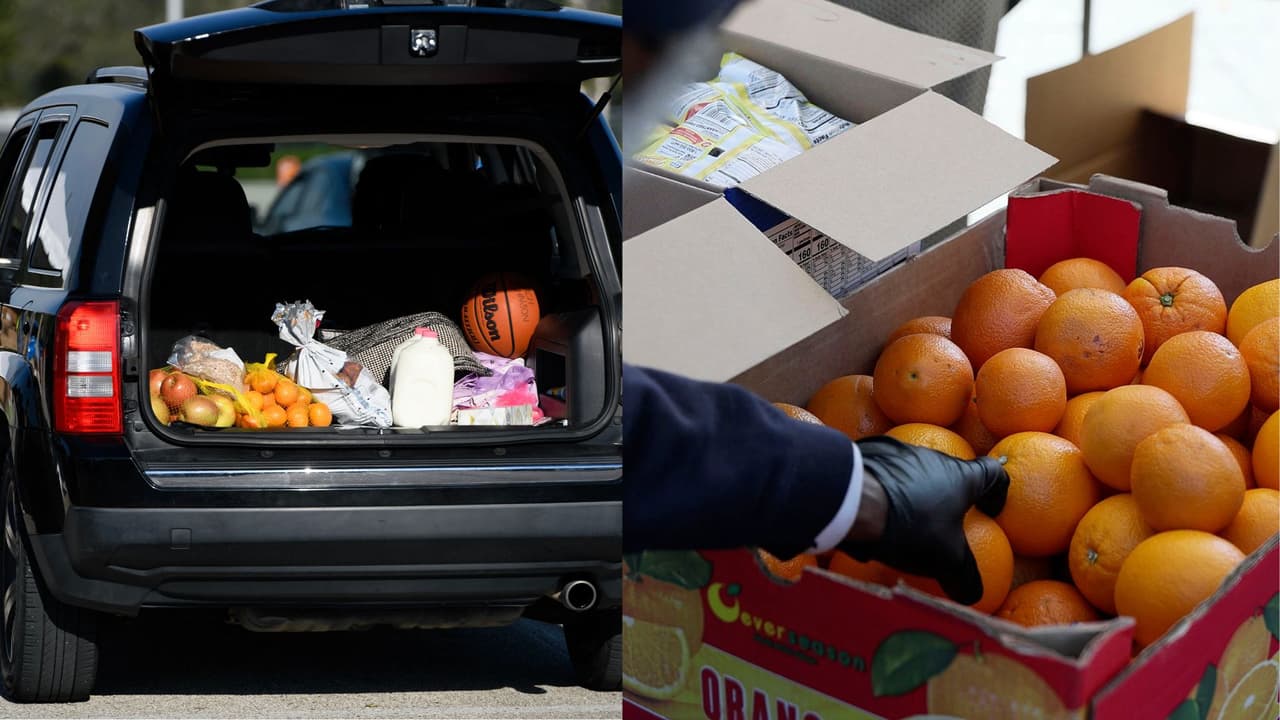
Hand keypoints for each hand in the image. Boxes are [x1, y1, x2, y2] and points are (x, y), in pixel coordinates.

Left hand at [841, 436, 1009, 604]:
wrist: (853, 501)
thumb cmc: (911, 526)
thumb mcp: (945, 560)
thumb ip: (964, 576)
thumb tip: (972, 594)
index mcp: (960, 476)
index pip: (992, 472)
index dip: (997, 490)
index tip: (988, 511)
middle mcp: (932, 456)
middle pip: (948, 473)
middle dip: (947, 498)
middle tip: (938, 526)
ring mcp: (897, 451)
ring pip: (913, 473)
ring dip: (912, 495)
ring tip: (899, 525)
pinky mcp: (868, 455)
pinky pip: (882, 474)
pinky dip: (883, 492)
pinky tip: (871, 518)